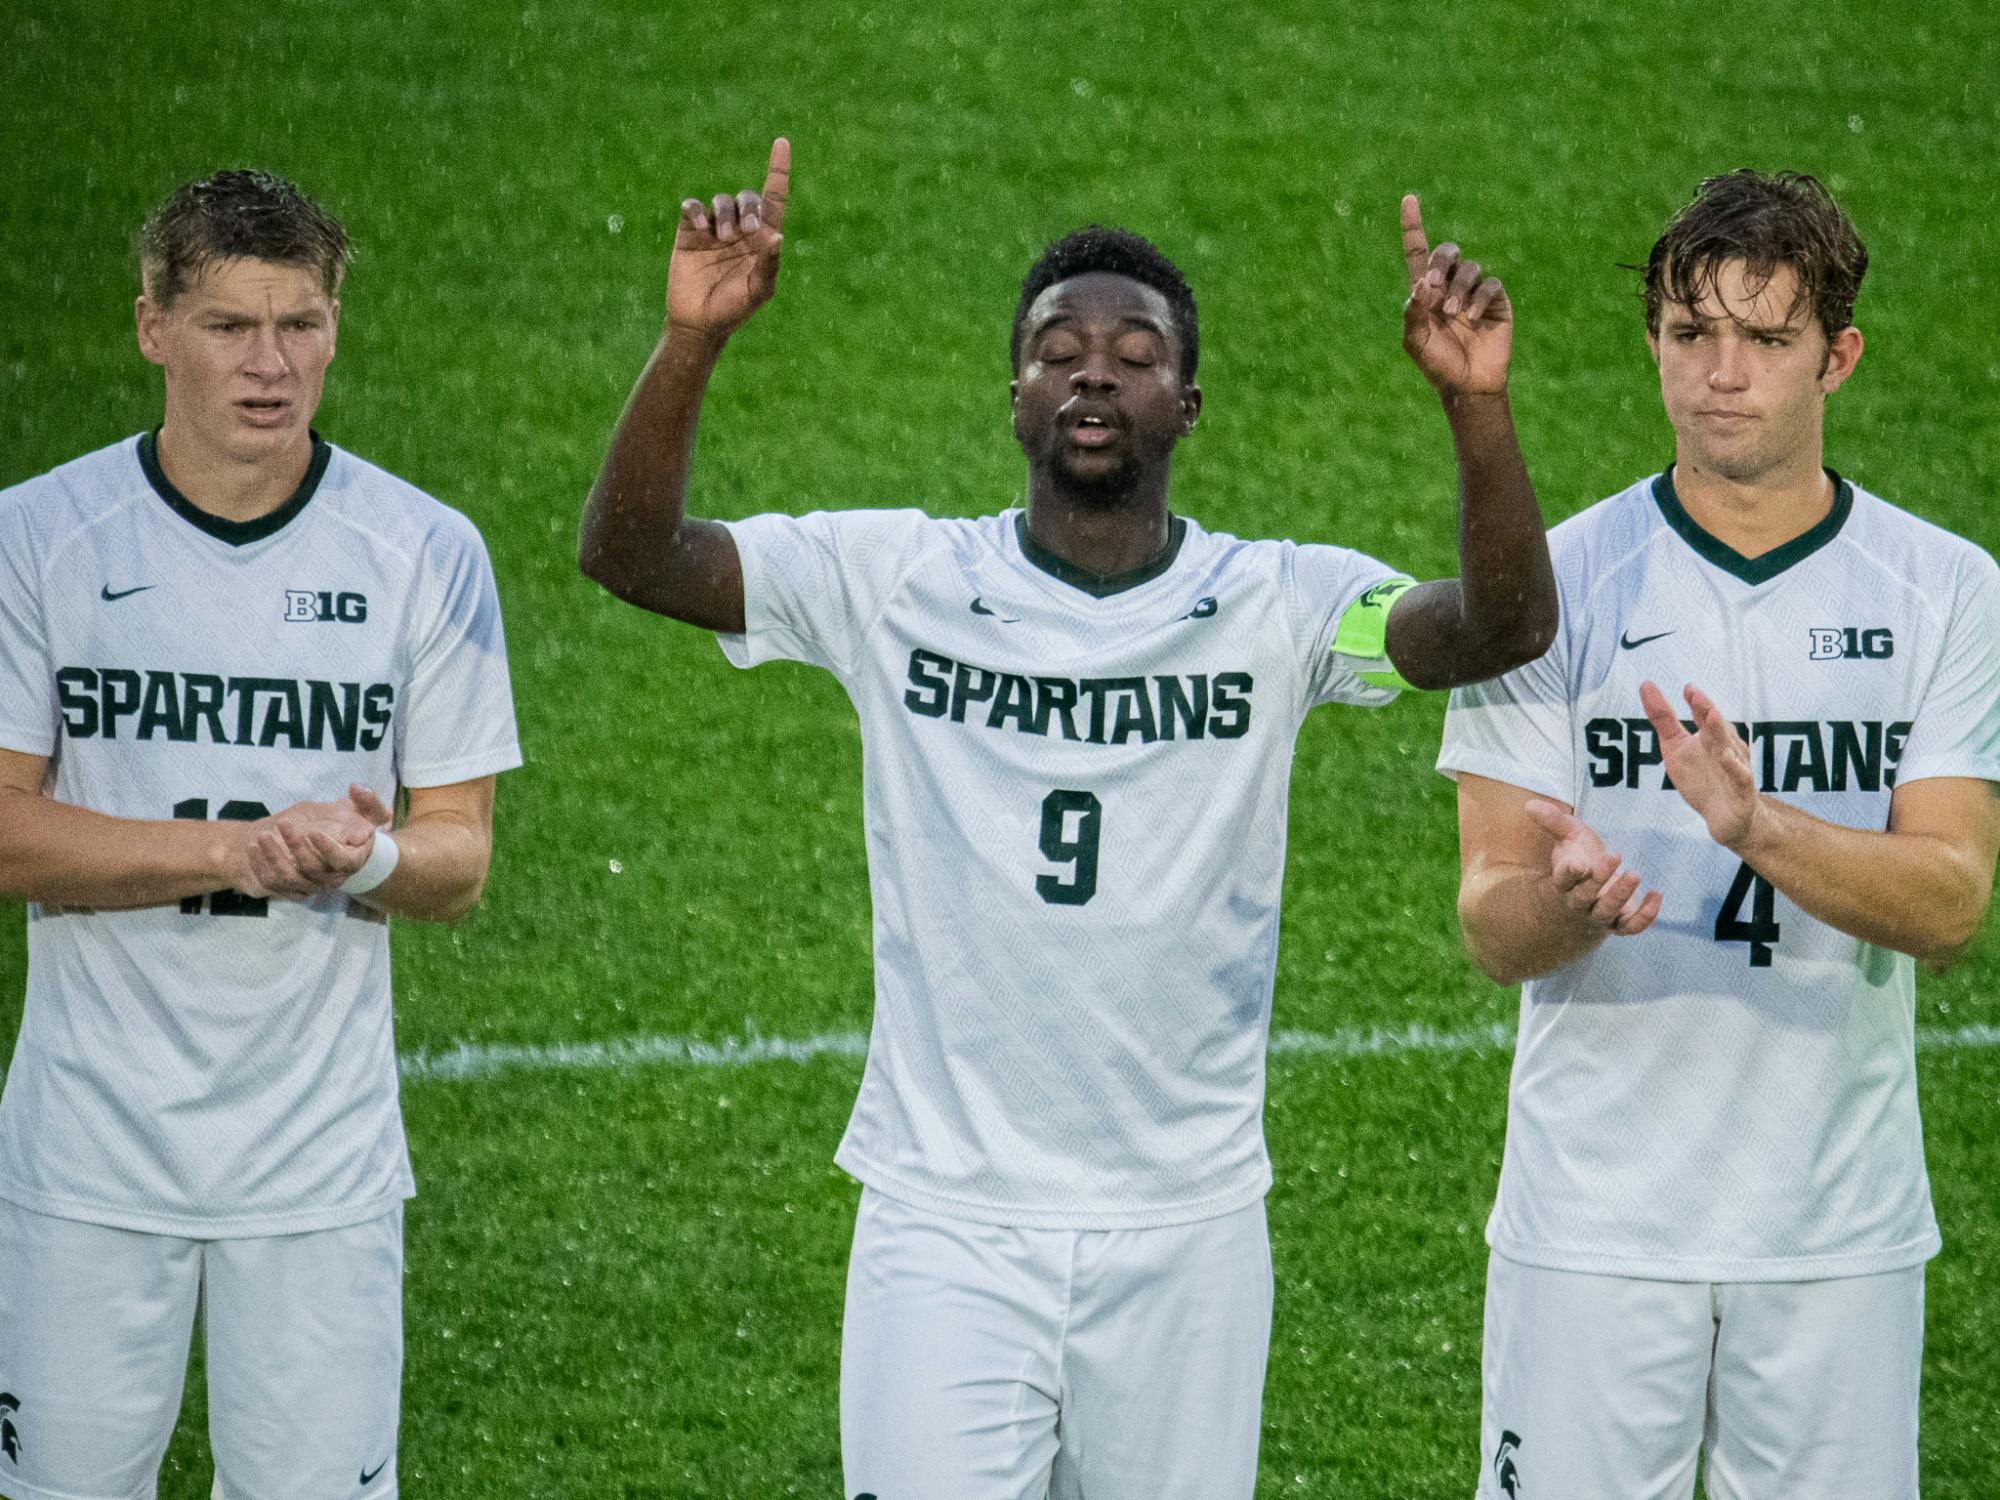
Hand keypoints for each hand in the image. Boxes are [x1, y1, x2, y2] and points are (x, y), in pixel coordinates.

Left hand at [239, 793, 378, 899]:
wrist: (310, 838)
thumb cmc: (336, 822)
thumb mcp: (353, 809)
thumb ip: (365, 800)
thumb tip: (357, 789)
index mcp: (353, 858)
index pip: (346, 862)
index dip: (329, 849)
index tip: (313, 832)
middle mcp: (334, 877)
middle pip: (315, 868)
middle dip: (296, 846)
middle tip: (282, 823)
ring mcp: (312, 886)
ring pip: (291, 878)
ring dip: (274, 856)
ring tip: (261, 836)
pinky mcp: (291, 891)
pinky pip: (274, 884)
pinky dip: (261, 866)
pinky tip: (254, 848)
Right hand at [666, 138, 790, 338]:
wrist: (698, 322)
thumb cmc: (733, 310)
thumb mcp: (757, 291)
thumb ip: (768, 265)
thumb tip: (777, 237)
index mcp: (763, 240)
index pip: (774, 199)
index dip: (778, 170)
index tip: (782, 143)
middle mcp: (740, 229)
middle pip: (748, 197)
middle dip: (749, 207)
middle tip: (747, 231)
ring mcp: (714, 229)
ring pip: (722, 201)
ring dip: (724, 214)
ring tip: (720, 239)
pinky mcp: (690, 232)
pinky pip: (694, 208)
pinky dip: (697, 211)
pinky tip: (701, 229)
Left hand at [1400, 194, 1510, 395]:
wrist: (1467, 385)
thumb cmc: (1438, 365)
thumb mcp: (1416, 342)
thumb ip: (1413, 313)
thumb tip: (1421, 284)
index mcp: (1425, 292)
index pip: (1418, 252)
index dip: (1413, 225)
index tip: (1408, 199)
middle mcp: (1449, 286)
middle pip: (1447, 252)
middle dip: (1440, 262)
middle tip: (1432, 287)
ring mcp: (1474, 291)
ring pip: (1470, 268)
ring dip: (1458, 290)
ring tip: (1453, 315)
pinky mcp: (1496, 300)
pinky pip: (1490, 284)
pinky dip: (1479, 298)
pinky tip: (1473, 318)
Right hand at [1524, 798, 1662, 936]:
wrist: (1578, 906)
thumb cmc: (1575, 862)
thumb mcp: (1566, 839)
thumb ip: (1553, 822)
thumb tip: (1529, 804)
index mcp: (1563, 882)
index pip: (1563, 879)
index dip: (1569, 873)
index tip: (1578, 865)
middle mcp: (1578, 903)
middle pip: (1585, 896)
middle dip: (1600, 878)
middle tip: (1615, 855)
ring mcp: (1598, 916)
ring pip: (1607, 912)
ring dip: (1620, 895)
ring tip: (1634, 874)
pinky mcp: (1618, 925)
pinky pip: (1631, 927)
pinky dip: (1645, 916)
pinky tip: (1656, 895)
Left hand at [1641, 680, 1758, 848]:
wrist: (1726, 817)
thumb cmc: (1701, 777)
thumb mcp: (1675, 747)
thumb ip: (1663, 718)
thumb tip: (1646, 684)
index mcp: (1711, 736)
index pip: (1703, 715)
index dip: (1696, 701)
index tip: (1687, 687)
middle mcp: (1726, 747)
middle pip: (1716, 727)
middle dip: (1706, 710)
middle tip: (1695, 694)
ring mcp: (1736, 768)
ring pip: (1729, 748)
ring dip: (1720, 732)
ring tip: (1711, 715)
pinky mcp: (1742, 791)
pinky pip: (1740, 777)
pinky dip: (1735, 768)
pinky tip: (1726, 757)